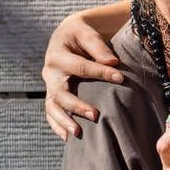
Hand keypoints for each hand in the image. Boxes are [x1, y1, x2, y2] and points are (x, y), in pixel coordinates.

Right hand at [43, 12, 122, 140]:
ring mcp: (50, 85)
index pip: (80, 67)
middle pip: (60, 93)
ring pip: (52, 106)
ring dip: (64, 121)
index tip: (120, 77)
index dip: (100, 72)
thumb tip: (111, 62)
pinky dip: (57, 125)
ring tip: (78, 133)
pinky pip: (50, 112)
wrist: (67, 35)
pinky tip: (67, 137)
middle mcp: (50, 72)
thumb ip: (97, 46)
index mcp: (57, 55)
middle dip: (76, 105)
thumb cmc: (80, 32)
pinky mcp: (52, 94)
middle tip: (95, 115)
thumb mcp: (86, 32)